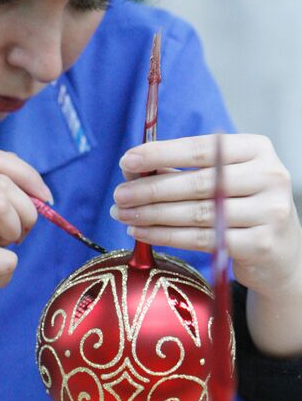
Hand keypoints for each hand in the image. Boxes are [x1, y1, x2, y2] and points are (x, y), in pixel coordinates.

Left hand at [111, 133, 301, 300]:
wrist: (280, 252)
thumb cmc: (241, 206)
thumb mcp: (222, 179)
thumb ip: (183, 171)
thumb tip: (132, 168)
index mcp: (256, 149)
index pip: (201, 149)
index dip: (161, 154)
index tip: (127, 160)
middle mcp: (268, 176)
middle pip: (197, 183)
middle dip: (150, 189)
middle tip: (119, 195)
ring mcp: (268, 211)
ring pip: (196, 213)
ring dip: (152, 215)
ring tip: (123, 215)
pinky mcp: (260, 244)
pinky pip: (202, 239)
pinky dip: (166, 236)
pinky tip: (142, 232)